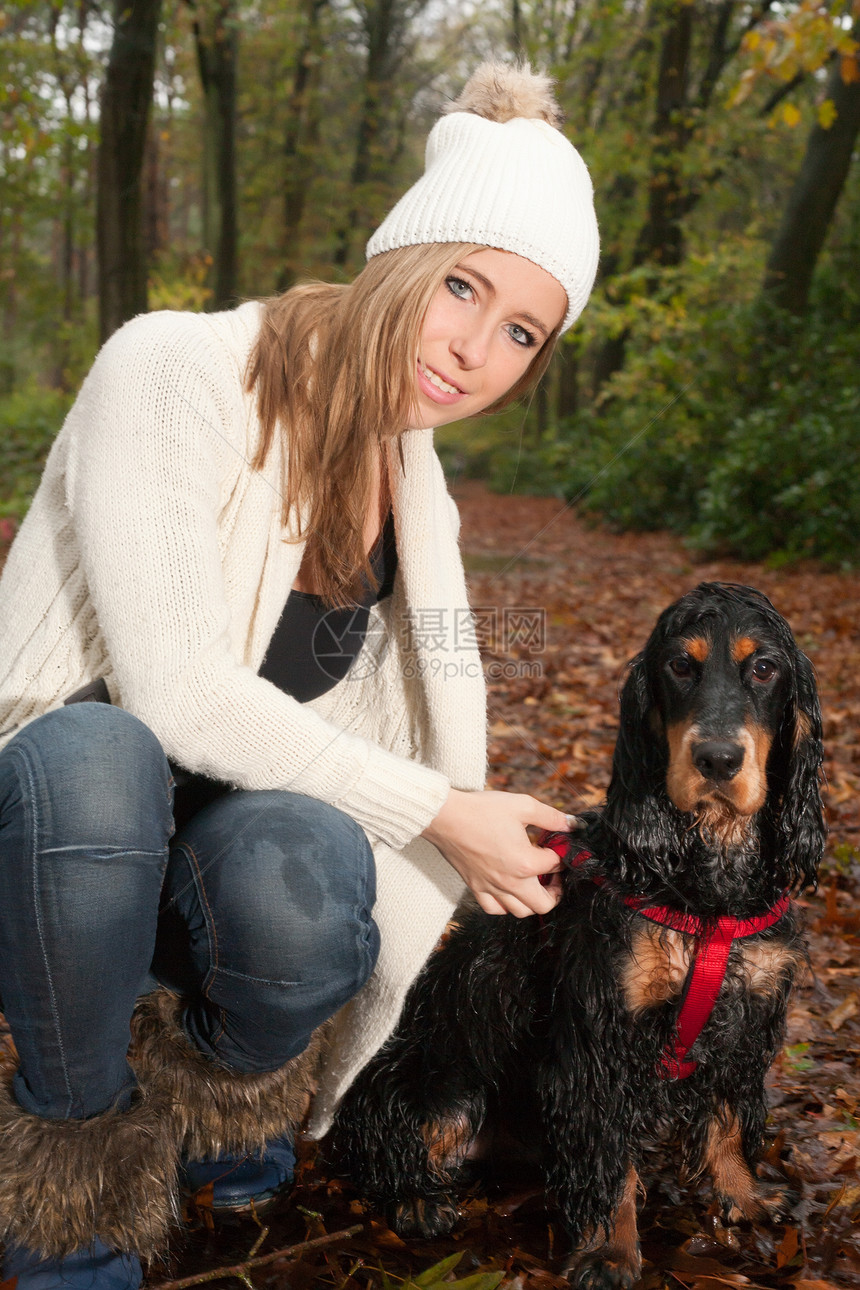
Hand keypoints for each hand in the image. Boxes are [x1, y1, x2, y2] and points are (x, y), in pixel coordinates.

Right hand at [421, 788, 573, 917]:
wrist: (446, 817)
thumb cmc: (483, 810)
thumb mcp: (523, 806)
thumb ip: (551, 817)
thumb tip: (573, 824)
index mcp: (525, 863)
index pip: (555, 865)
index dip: (559, 852)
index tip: (554, 843)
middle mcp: (510, 882)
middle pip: (544, 904)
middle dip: (555, 891)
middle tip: (553, 875)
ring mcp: (491, 888)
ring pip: (520, 911)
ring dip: (532, 900)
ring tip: (533, 883)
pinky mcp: (476, 888)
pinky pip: (495, 909)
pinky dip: (505, 905)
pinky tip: (508, 889)